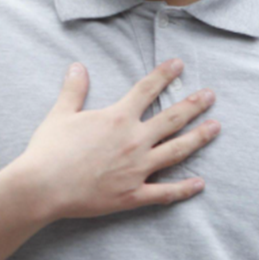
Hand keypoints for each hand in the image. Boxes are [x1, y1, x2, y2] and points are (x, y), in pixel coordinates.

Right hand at [16, 59, 218, 222]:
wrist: (43, 187)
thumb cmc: (49, 150)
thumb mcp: (60, 114)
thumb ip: (73, 90)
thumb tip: (77, 66)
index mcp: (117, 118)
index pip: (146, 90)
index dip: (164, 75)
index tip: (179, 64)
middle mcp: (134, 141)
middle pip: (171, 119)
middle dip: (193, 105)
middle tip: (210, 96)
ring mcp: (137, 169)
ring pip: (177, 151)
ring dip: (198, 138)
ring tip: (215, 127)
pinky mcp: (133, 194)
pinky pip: (165, 192)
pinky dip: (184, 188)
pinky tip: (200, 183)